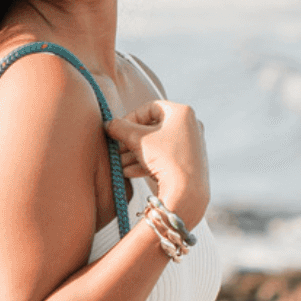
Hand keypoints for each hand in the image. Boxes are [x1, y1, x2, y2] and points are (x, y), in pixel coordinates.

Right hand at [104, 100, 208, 225]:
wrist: (186, 192)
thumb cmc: (164, 159)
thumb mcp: (136, 139)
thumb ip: (119, 128)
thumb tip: (108, 124)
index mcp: (181, 112)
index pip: (150, 108)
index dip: (130, 118)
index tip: (118, 130)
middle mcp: (190, 126)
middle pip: (152, 128)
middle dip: (130, 140)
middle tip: (116, 148)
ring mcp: (191, 145)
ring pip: (156, 145)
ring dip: (135, 153)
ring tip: (119, 164)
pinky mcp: (189, 163)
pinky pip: (164, 158)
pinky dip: (146, 163)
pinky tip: (128, 172)